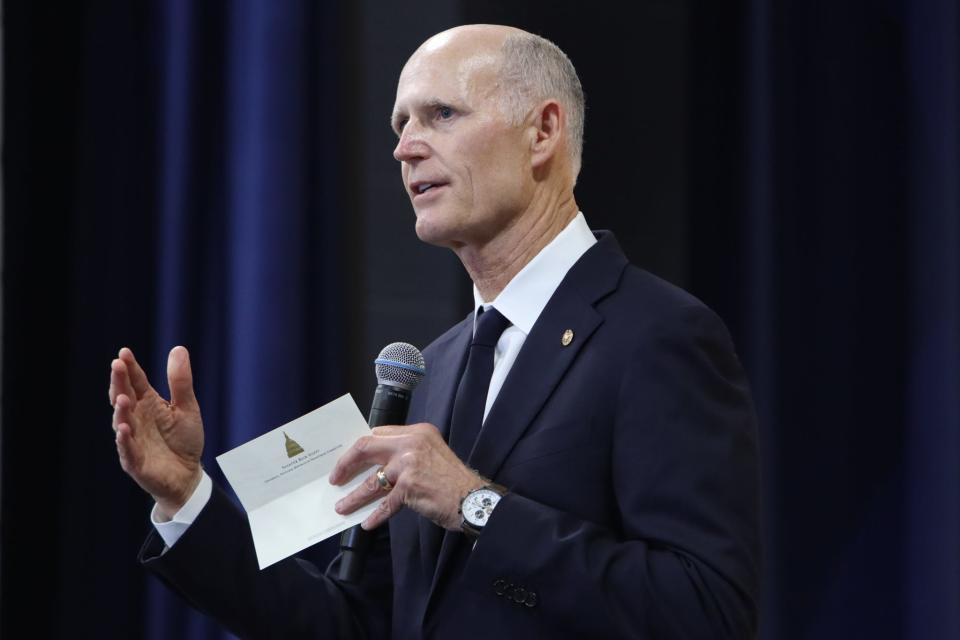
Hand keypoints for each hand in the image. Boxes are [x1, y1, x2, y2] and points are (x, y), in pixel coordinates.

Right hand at [109, 346, 203, 519]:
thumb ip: (181, 381)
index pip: (136, 382)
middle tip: (117, 365)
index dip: (130, 368)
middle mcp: (136, 419)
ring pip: (122, 422)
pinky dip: (124, 440)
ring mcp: (133, 440)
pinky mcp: (135, 461)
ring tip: (122, 397)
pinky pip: (127, 449)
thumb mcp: (187, 407)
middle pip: (124, 397)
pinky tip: (123, 428)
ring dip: (121, 410)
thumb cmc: (184, 440)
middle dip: (119, 382)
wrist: (188, 475)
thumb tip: (179, 348)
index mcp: (148, 404)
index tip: (124, 352)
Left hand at [329, 423, 484, 530]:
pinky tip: (367, 522)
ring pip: (372, 480)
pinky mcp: (409, 485)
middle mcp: (412, 442)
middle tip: (336, 477)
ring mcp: (409, 463)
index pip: (379, 433)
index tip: (349, 458)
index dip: (361, 447)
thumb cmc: (454, 482)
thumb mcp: (432, 454)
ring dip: (354, 496)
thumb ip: (407, 454)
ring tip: (342, 506)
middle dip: (346, 463)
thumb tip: (377, 468)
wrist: (473, 499)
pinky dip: (374, 515)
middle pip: (367, 446)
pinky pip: (385, 503)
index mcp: (418, 432)